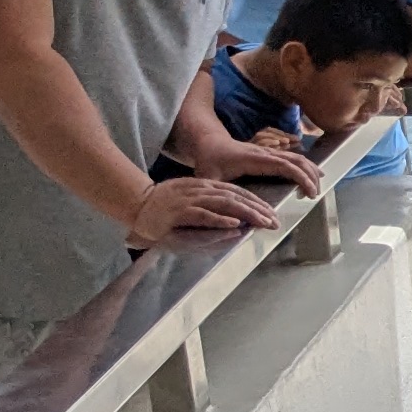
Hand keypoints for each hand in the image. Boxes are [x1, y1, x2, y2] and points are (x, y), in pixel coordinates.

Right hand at [124, 178, 280, 249]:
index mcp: (204, 186)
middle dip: (258, 209)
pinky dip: (220, 220)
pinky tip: (235, 225)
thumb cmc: (165, 206)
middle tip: (275, 221)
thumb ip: (211, 208)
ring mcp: (190, 200)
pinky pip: (203, 215)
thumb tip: (236, 221)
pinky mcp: (180, 212)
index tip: (271, 213)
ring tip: (263, 222)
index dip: (255, 202)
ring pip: (224, 204)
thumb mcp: (191, 202)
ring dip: (246, 214)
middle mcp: (200, 190)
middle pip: (236, 197)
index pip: (236, 192)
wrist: (136, 204)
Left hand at [183, 131, 318, 193]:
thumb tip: (227, 211)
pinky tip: (312, 173)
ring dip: (310, 170)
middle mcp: (265, 153)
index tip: (310, 192)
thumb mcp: (208, 177)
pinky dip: (305, 166)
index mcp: (254, 160)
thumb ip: (216, 193)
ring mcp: (268, 152)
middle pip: (296, 160)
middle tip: (315, 195)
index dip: (301, 177)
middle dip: (310, 176)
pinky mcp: (269, 154)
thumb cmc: (208, 161)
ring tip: (318, 186)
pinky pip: (292, 157)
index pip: (284, 165)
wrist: (208, 143)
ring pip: (296, 157)